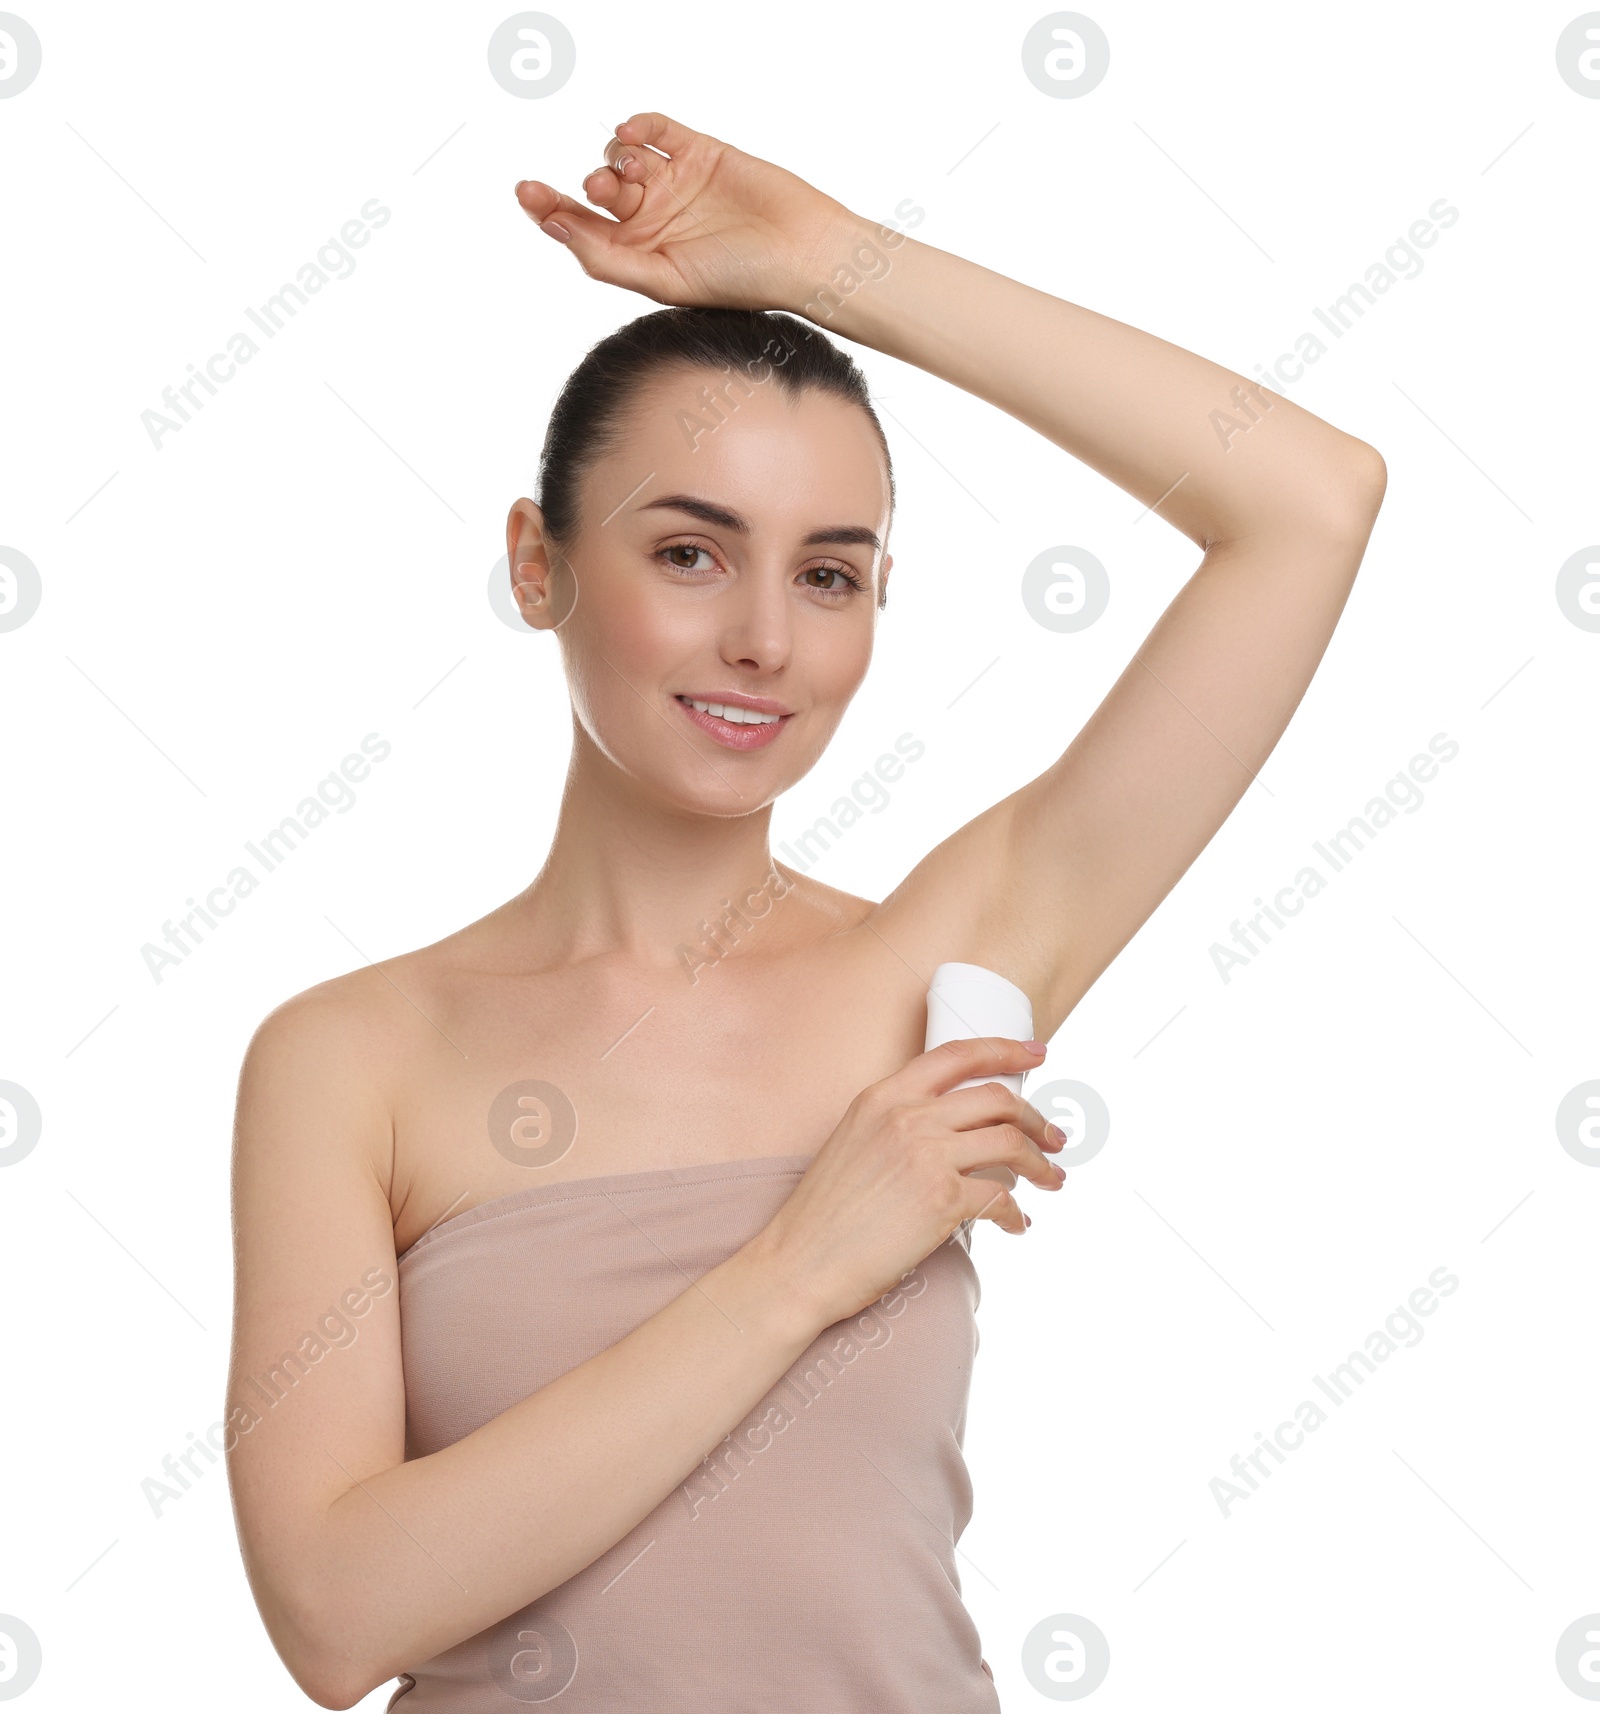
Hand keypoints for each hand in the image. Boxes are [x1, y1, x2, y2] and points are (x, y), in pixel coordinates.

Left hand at [513, 110, 860, 312]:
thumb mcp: (664, 281)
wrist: (802, 251)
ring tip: (634, 174)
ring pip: (620, 158)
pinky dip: (637, 126)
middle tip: (604, 192)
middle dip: (590, 189)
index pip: (579, 228)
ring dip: (615, 161)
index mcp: (639, 255)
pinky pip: (653, 129)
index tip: (526, 192)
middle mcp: (652, 219)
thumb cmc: (741, 279)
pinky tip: (632, 135)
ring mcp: (674, 182)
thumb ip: (607, 259)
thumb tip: (555, 228)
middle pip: (595, 192)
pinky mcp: (697, 151)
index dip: (547, 209)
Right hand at [756, 1037, 1067, 1328]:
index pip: (957, 1055)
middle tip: (1054, 1137)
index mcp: (883, 1095)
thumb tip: (955, 1130)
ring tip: (1051, 1180)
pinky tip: (1016, 1224)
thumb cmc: (824, 1213)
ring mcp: (926, 1156)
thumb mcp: (854, 1141)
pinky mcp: (942, 1200)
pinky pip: (1000, 1198)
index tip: (1037, 1053)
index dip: (1005, 1049)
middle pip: (997, 1099)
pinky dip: (1016, 1213)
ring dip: (1041, 1163)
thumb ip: (898, 1123)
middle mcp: (908, 1116)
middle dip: (1036, 1118)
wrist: (801, 1261)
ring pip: (1010, 1144)